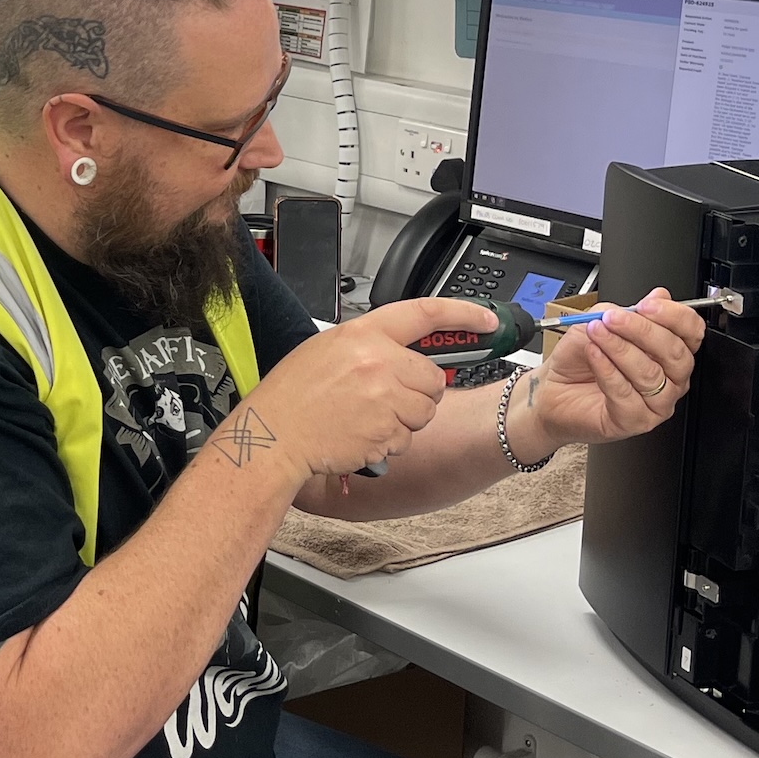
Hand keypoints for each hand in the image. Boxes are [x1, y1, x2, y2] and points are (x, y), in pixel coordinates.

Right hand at [234, 297, 493, 481]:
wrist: (272, 437)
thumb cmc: (290, 397)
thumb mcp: (324, 350)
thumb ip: (368, 346)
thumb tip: (404, 354)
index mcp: (362, 335)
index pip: (424, 314)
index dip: (463, 315)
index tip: (486, 321)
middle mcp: (377, 362)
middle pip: (432, 378)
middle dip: (417, 393)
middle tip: (384, 400)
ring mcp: (383, 398)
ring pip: (424, 412)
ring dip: (404, 421)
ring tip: (365, 419)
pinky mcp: (385, 432)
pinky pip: (406, 439)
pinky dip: (388, 443)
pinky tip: (359, 436)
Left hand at [507, 289, 703, 455]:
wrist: (552, 390)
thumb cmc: (580, 359)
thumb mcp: (600, 322)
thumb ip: (628, 310)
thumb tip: (658, 297)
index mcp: (669, 352)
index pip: (691, 332)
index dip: (674, 316)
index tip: (647, 305)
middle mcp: (669, 379)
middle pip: (676, 354)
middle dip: (643, 331)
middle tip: (613, 319)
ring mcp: (656, 404)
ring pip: (651, 374)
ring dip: (620, 349)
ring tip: (596, 334)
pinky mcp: (635, 421)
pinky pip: (627, 394)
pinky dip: (608, 370)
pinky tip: (594, 355)